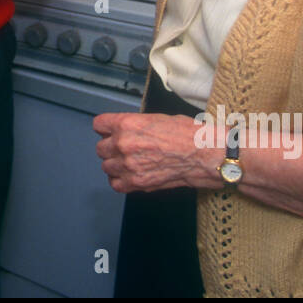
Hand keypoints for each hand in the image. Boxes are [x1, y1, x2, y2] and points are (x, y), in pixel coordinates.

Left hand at [93, 112, 219, 193]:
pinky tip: (131, 175)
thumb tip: (126, 130)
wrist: (204, 155)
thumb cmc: (187, 134)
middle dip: (111, 148)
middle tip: (125, 149)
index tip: (109, 131)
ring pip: (106, 166)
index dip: (105, 128)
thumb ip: (135, 125)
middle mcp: (123, 144)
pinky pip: (115, 184)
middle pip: (101, 148)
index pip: (99, 125)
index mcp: (127, 124)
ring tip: (130, 163)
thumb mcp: (156, 118)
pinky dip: (121, 181)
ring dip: (116, 165)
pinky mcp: (136, 182)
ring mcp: (128, 165)